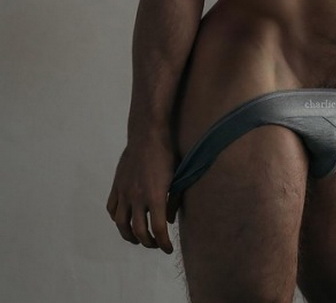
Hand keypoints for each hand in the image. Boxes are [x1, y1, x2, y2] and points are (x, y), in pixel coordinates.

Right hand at [106, 136, 177, 253]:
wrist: (148, 134)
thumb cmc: (167, 154)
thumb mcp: (176, 177)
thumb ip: (174, 200)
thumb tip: (169, 220)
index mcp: (155, 197)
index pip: (159, 229)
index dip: (164, 243)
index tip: (168, 249)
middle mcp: (137, 198)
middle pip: (139, 231)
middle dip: (148, 242)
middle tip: (155, 244)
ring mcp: (124, 191)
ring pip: (121, 223)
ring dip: (129, 235)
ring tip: (137, 238)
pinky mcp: (116, 185)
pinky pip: (111, 208)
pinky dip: (116, 218)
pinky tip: (123, 219)